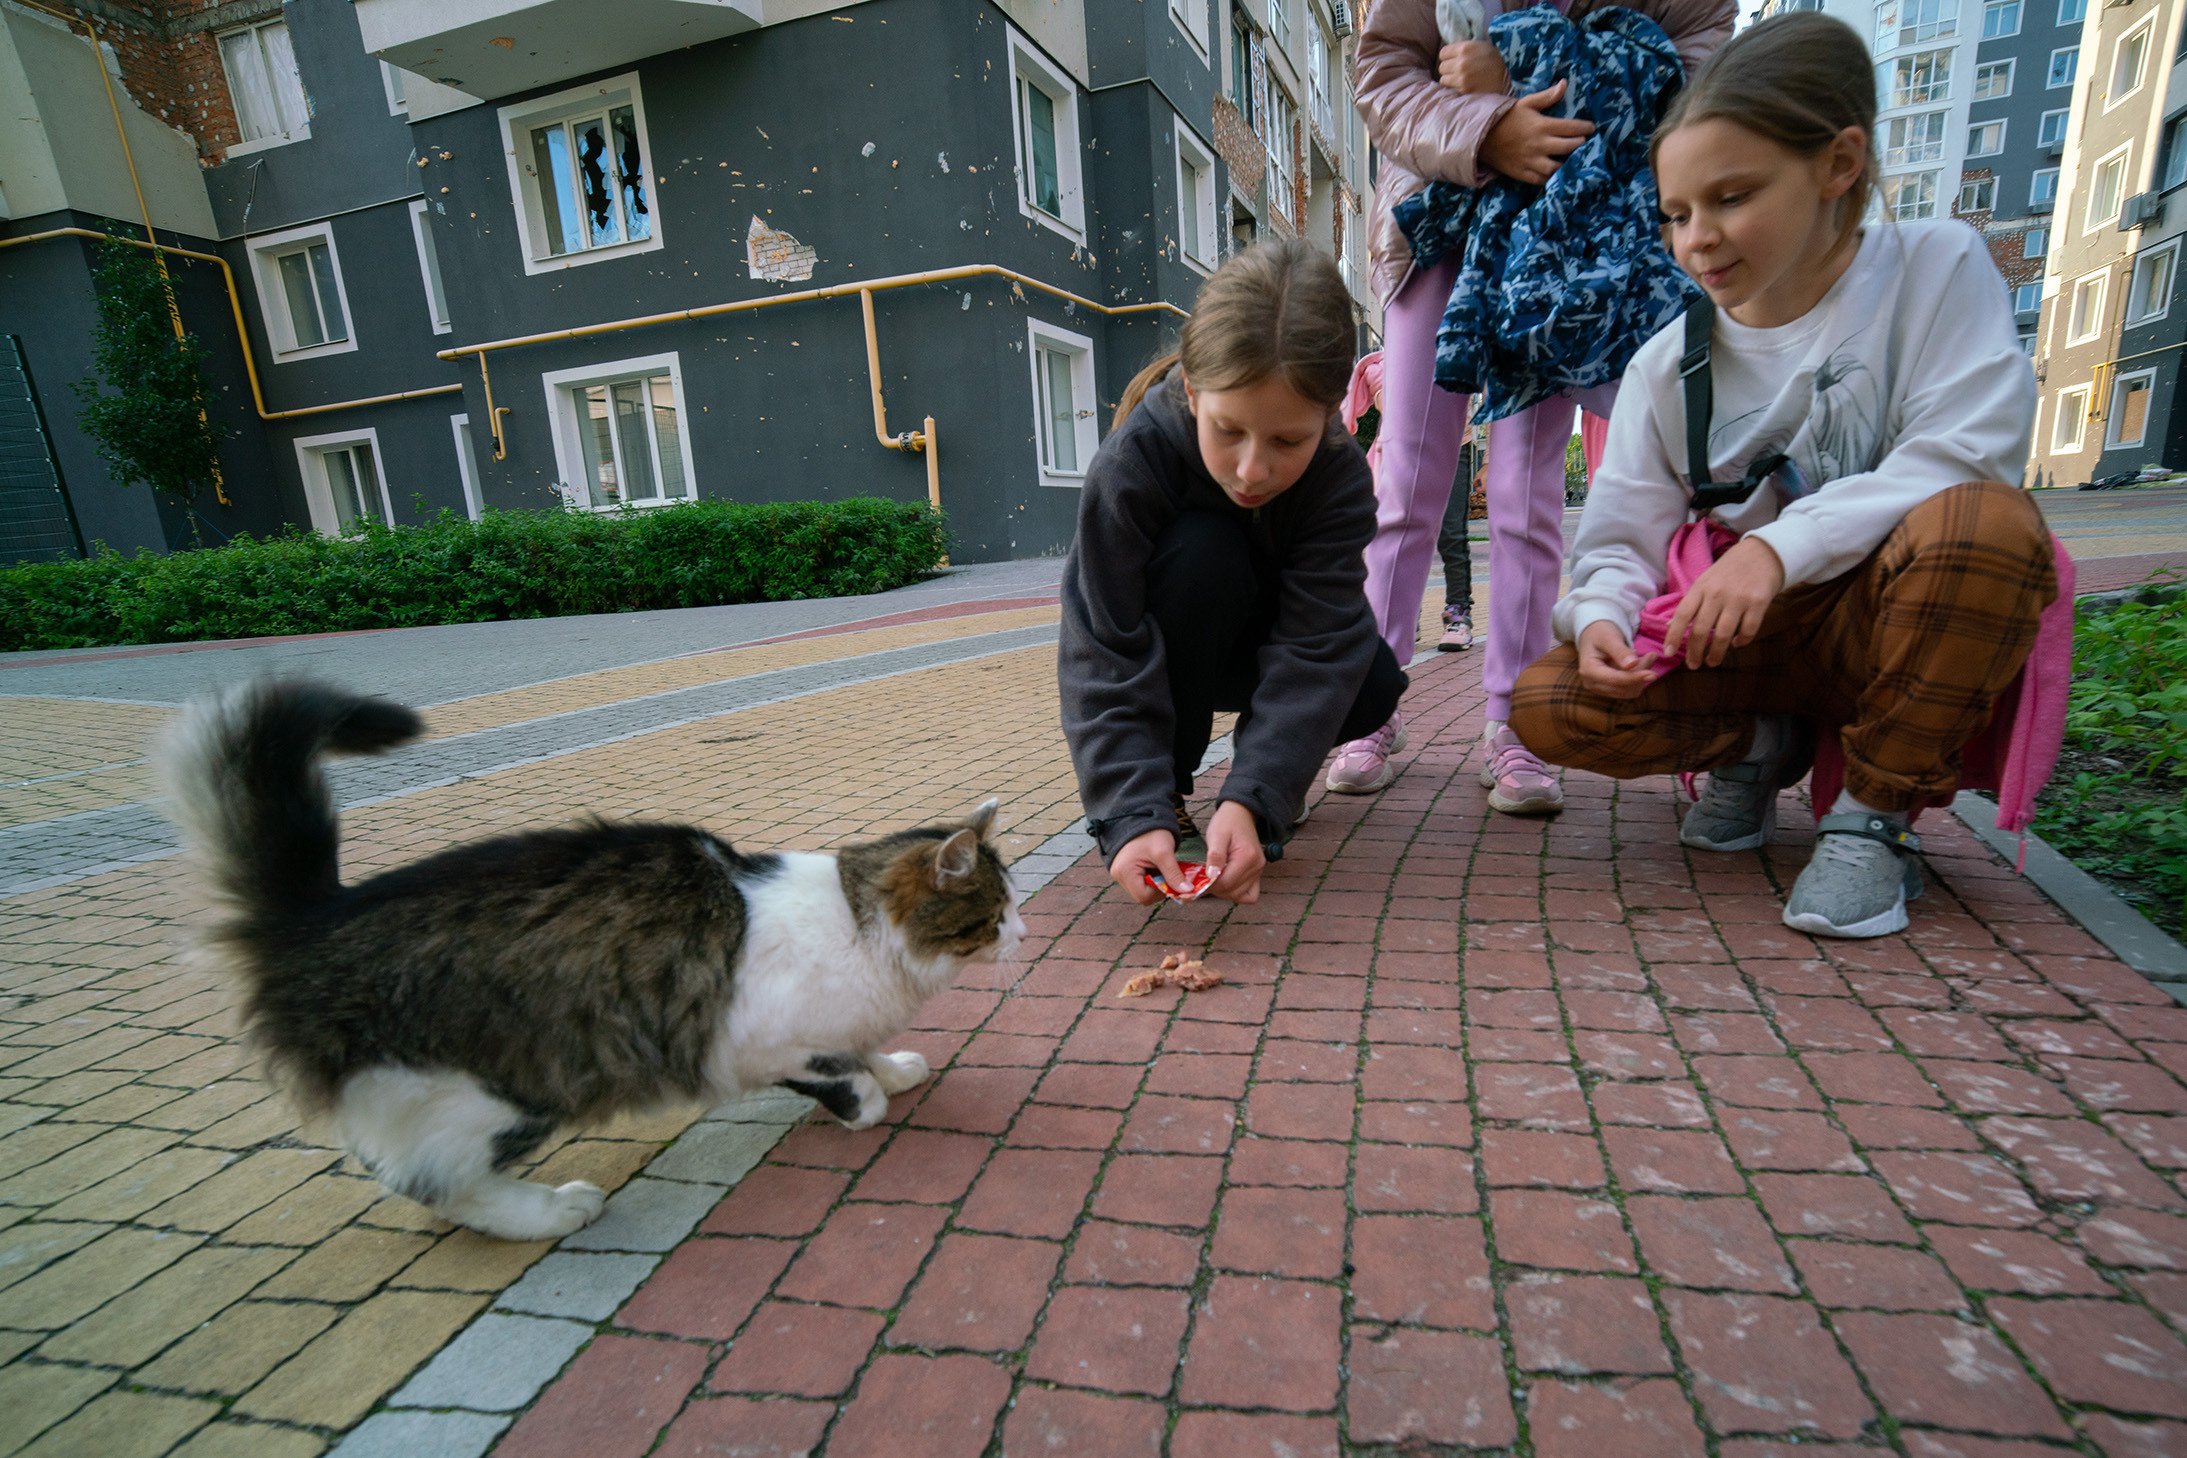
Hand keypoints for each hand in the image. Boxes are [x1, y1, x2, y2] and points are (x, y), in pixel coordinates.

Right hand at [1110, 828, 1182, 906]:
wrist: (1142, 814)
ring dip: (1155, 883)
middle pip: (1142, 895)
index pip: (1144, 897)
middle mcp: (1118, 875)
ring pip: (1142, 889)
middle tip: (1169, 874)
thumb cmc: (1151, 832)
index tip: (1172, 881)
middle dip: (1159, 888)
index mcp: (1124, 872)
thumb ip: (1174, 875)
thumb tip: (1187, 892)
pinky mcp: (1124, 869)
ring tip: (1161, 867)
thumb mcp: (1164, 853)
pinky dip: (1151, 877)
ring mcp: (1119, 873)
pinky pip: (1139, 881)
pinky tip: (1155, 866)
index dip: (1161, 893)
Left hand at [1204, 801, 1266, 904]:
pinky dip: (1237, 893)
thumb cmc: (1227, 822)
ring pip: (1240, 895)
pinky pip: (1250, 895)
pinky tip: (1225, 883)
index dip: (1210, 884)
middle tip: (1203, 878)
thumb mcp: (1216, 834)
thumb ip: (1215, 855)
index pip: (1226, 883)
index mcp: (1247, 857)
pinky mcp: (1257, 873)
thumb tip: (1212, 876)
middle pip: (1232, 891)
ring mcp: (1259, 871)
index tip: (1198, 878)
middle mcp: (1256, 867)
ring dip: (1224, 892)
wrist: (1241, 813)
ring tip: (1213, 879)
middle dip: (1215, 889)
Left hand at [1437, 40, 1507, 94]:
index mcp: (1465, 48)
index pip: (1443, 53)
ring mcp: (1462, 79)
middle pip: (1442, 68)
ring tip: (1462, 79)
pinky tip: (1467, 86)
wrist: (1511, 74)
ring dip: (1451, 80)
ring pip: (1444, 80)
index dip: (1448, 57)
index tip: (1454, 59)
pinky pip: (1453, 90)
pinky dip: (1458, 89)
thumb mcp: (1481, 44)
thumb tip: (1452, 47)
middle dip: (1449, 69)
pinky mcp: (1465, 91)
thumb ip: (1465, 46)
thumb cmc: (1497, 58)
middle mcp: (1461, 63)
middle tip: (1459, 70)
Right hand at [1479, 79, 1592, 183]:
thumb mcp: (1527, 103)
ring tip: (1571, 160)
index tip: (1592, 128)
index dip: (1585, 128)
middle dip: (1579, 145)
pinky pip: (1541, 180)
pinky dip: (1550, 178)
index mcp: (1542, 125)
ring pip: (1556, 168)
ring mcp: (1530, 160)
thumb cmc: (1507, 117)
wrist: (1482, 136)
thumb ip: (1548, 96)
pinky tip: (1556, 173)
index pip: (1571, 128)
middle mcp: (1539, 144)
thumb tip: (1565, 83)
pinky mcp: (1522, 172)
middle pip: (1568, 147)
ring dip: (1567, 165)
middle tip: (1583, 143)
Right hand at [1576, 620, 1658, 699]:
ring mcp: (1600, 688)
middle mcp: (1591, 683)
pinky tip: (1639, 664)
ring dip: (1641, 676)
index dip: (1634, 678)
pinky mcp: (1609, 690)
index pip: (1614, 679)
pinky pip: (1630, 690)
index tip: (1653, 674)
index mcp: (1588, 670)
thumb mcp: (1609, 637)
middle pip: (1623, 687)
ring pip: (1629, 691)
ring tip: (1646, 657)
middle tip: (1652, 654)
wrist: (1594, 636)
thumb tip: (1632, 665)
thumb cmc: (1600, 633)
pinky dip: (1639, 678)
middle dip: (1640, 672)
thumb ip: (1620, 651)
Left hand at [1661, 536, 1785, 669]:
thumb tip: (1668, 626)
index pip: (1682, 615)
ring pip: (1723, 634)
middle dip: (1694, 651)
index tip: (1668, 652)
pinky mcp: (1758, 603)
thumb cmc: (1728, 571)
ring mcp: (1738, 599)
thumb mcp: (1704, 581)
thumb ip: (1690, 604)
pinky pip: (1748, 630)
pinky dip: (1741, 641)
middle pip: (1700, 629)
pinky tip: (1737, 643)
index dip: (1673, 635)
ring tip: (1712, 662)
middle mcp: (1717, 594)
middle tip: (1693, 665)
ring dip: (1716, 653)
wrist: (1762, 553)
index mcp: (1700, 588)